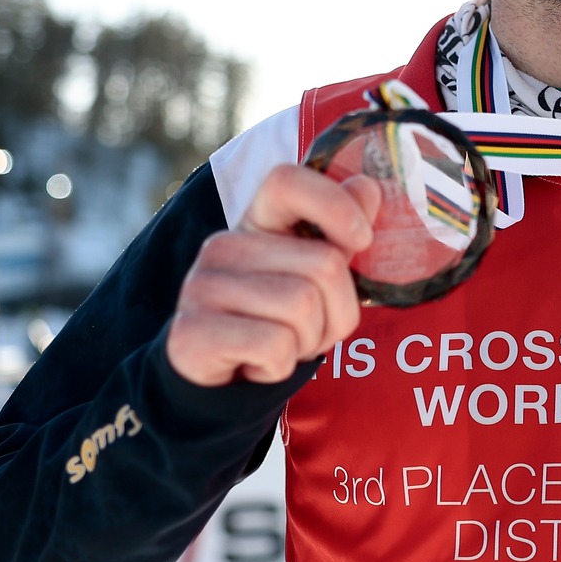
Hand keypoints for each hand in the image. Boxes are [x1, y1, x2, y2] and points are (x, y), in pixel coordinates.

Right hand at [164, 165, 381, 386]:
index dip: (334, 204)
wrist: (219, 379)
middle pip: (324, 264)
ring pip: (303, 308)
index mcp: (255, 224)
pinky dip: (281, 366)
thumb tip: (368, 186)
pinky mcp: (192, 331)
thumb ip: (339, 234)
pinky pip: (275, 346)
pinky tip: (259, 364)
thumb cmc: (276, 322)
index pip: (288, 182)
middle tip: (310, 329)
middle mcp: (223, 245)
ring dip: (309, 342)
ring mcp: (202, 286)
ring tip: (283, 346)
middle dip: (336, 311)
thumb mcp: (313, 277)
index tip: (361, 239)